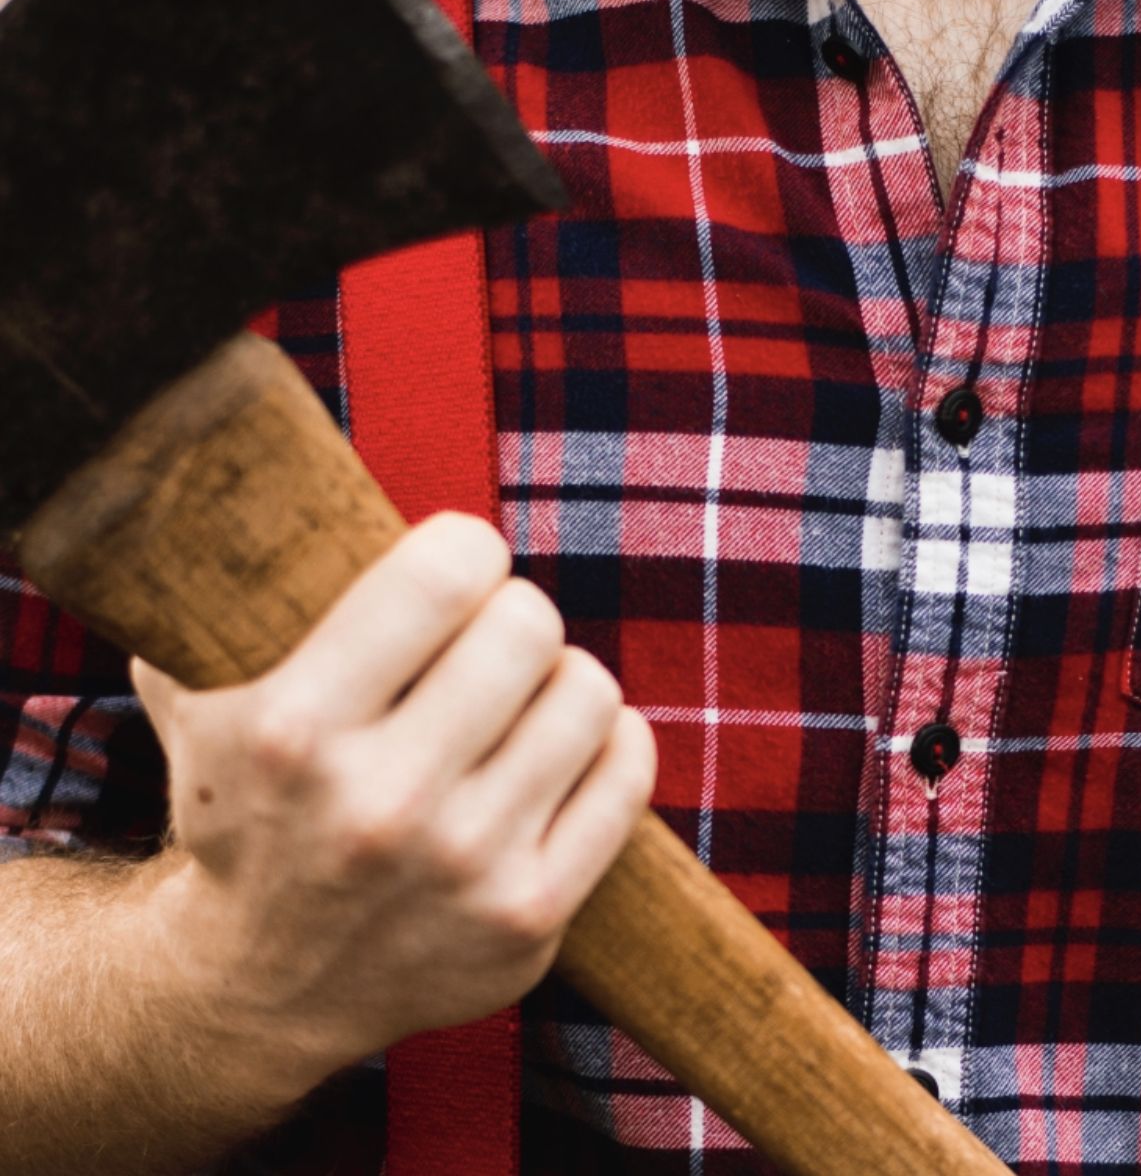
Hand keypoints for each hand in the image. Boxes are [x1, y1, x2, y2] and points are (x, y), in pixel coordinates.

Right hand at [131, 512, 656, 1077]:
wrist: (260, 987)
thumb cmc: (244, 806)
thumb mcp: (194, 694)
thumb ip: (228, 588)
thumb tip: (280, 472)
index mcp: (290, 728)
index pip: (448, 571)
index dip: (466, 549)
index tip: (457, 567)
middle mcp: (382, 804)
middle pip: (529, 624)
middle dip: (512, 616)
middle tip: (486, 641)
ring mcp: (465, 869)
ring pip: (589, 692)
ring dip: (559, 680)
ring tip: (519, 700)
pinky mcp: (530, 918)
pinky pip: (628, 770)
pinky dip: (608, 741)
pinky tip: (562, 749)